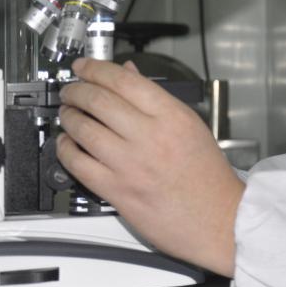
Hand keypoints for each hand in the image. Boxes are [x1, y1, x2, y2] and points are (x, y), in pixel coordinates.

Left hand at [55, 57, 244, 275]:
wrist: (219, 219)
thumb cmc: (209, 177)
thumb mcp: (192, 126)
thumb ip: (157, 100)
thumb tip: (129, 76)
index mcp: (172, 116)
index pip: (124, 81)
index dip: (96, 69)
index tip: (84, 66)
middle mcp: (150, 137)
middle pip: (99, 101)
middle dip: (77, 90)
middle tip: (71, 90)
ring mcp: (131, 165)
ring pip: (84, 130)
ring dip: (69, 117)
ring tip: (67, 113)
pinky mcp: (118, 191)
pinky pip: (79, 165)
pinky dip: (66, 150)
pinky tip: (66, 144)